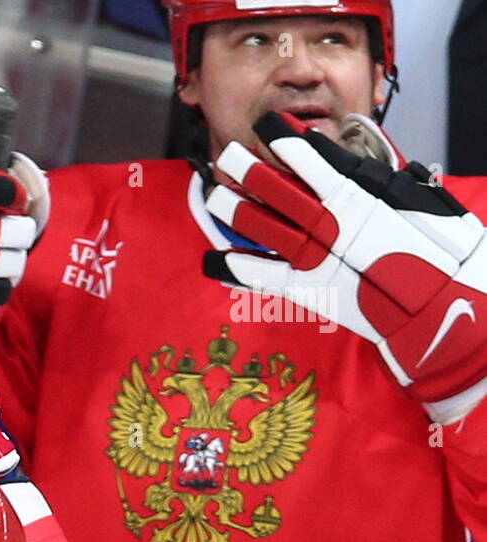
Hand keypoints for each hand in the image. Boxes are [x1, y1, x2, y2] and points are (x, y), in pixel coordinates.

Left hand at [204, 111, 486, 421]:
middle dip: (246, 167)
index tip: (265, 126)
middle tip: (229, 156)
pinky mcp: (304, 287)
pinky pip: (256, 273)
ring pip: (258, 223)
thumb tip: (354, 156)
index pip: (306, 152)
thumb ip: (380, 177)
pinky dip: (230, 266)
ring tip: (216, 196)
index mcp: (354, 189)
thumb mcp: (414, 197)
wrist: (443, 303)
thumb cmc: (440, 249)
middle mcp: (326, 217)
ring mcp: (311, 252)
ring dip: (233, 207)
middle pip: (272, 185)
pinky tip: (212, 260)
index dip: (281, 136)